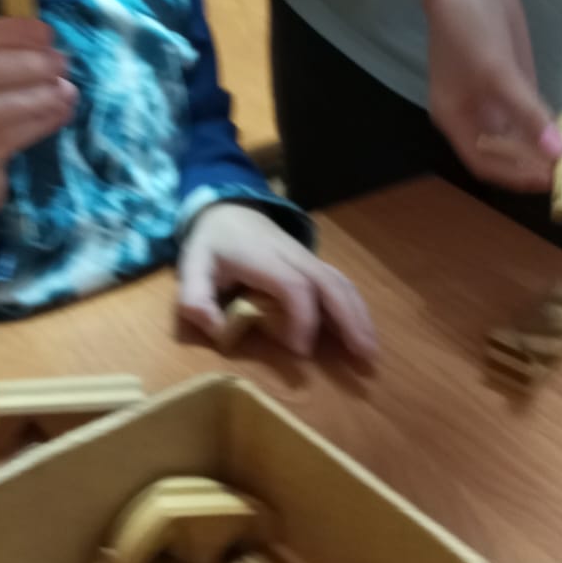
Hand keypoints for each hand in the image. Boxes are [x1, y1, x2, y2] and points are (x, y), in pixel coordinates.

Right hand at [0, 18, 75, 228]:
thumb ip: (1, 57)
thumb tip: (47, 42)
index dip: (8, 33)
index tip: (46, 33)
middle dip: (23, 63)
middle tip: (60, 64)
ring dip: (33, 96)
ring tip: (65, 92)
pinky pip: (0, 140)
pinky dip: (35, 124)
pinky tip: (58, 115)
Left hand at [177, 202, 376, 361]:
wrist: (227, 207)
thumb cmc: (211, 243)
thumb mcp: (191, 266)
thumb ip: (195, 298)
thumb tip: (215, 329)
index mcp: (261, 257)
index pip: (294, 285)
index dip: (303, 318)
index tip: (300, 351)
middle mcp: (292, 255)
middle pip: (329, 282)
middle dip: (348, 318)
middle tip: (362, 355)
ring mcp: (305, 257)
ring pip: (340, 281)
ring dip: (358, 314)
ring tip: (370, 350)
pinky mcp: (311, 262)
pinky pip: (339, 281)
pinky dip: (354, 305)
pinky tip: (361, 330)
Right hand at [422, 0, 559, 189]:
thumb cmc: (468, 28)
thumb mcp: (497, 73)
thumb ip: (527, 114)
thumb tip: (557, 154)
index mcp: (455, 118)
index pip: (486, 162)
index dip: (517, 175)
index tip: (553, 179)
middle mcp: (473, 113)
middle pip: (505, 152)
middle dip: (538, 162)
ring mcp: (493, 96)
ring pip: (522, 134)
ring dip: (548, 145)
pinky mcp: (511, 79)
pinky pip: (531, 112)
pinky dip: (549, 124)